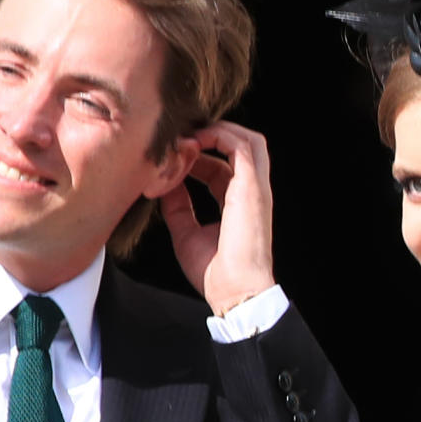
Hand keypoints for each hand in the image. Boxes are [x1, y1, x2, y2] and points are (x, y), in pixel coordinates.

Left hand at [161, 122, 275, 315]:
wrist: (234, 290)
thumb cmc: (215, 272)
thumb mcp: (186, 233)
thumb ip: (178, 208)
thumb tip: (165, 185)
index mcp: (238, 203)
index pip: (222, 168)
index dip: (197, 158)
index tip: (172, 157)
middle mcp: (251, 192)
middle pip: (239, 147)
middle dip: (211, 136)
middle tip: (182, 137)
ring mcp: (255, 188)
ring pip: (248, 140)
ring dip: (219, 131)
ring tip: (191, 134)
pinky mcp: (253, 186)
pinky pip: (243, 146)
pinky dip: (220, 137)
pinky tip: (196, 141)